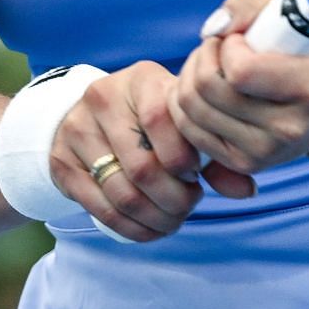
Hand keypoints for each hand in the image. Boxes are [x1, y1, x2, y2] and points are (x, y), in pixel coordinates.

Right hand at [48, 60, 254, 241]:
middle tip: (188, 205)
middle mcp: (103, 97)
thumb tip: (245, 189)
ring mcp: (77, 129)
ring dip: (155, 218)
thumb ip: (214, 153)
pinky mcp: (63, 162)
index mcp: (141, 79)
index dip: (185, 159)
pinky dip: (132, 228)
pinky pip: (101, 208)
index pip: (163, 121)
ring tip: (173, 218)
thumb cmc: (151, 118)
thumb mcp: (181, 120)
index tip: (197, 174)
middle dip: (175, 199)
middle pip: (144, 166)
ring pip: (123, 193)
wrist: (89, 113)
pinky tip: (150, 228)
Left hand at [169, 0, 308, 173]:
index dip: (228, 47)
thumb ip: (248, 1)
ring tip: (214, 67)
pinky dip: (187, 105)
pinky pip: (191, 132)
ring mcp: (266, 152)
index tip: (240, 39)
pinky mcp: (245, 163)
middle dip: (202, 58)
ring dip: (190, 78)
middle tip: (219, 48)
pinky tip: (209, 90)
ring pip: (191, 112)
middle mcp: (289, 128)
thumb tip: (212, 29)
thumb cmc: (304, 42)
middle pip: (208, 91)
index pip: (240, 72)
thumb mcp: (287, 3)